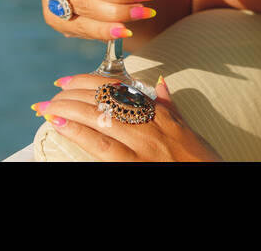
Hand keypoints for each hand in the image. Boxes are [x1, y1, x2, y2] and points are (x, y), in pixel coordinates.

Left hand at [34, 74, 221, 161]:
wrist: (213, 179)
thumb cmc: (201, 159)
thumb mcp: (187, 129)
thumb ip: (169, 106)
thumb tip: (161, 83)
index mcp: (160, 114)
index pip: (118, 88)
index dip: (88, 81)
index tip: (67, 81)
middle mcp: (150, 126)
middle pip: (105, 101)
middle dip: (73, 95)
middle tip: (52, 95)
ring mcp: (143, 147)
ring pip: (100, 120)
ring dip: (69, 111)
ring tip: (47, 108)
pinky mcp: (135, 166)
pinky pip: (102, 147)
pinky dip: (78, 134)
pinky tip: (60, 127)